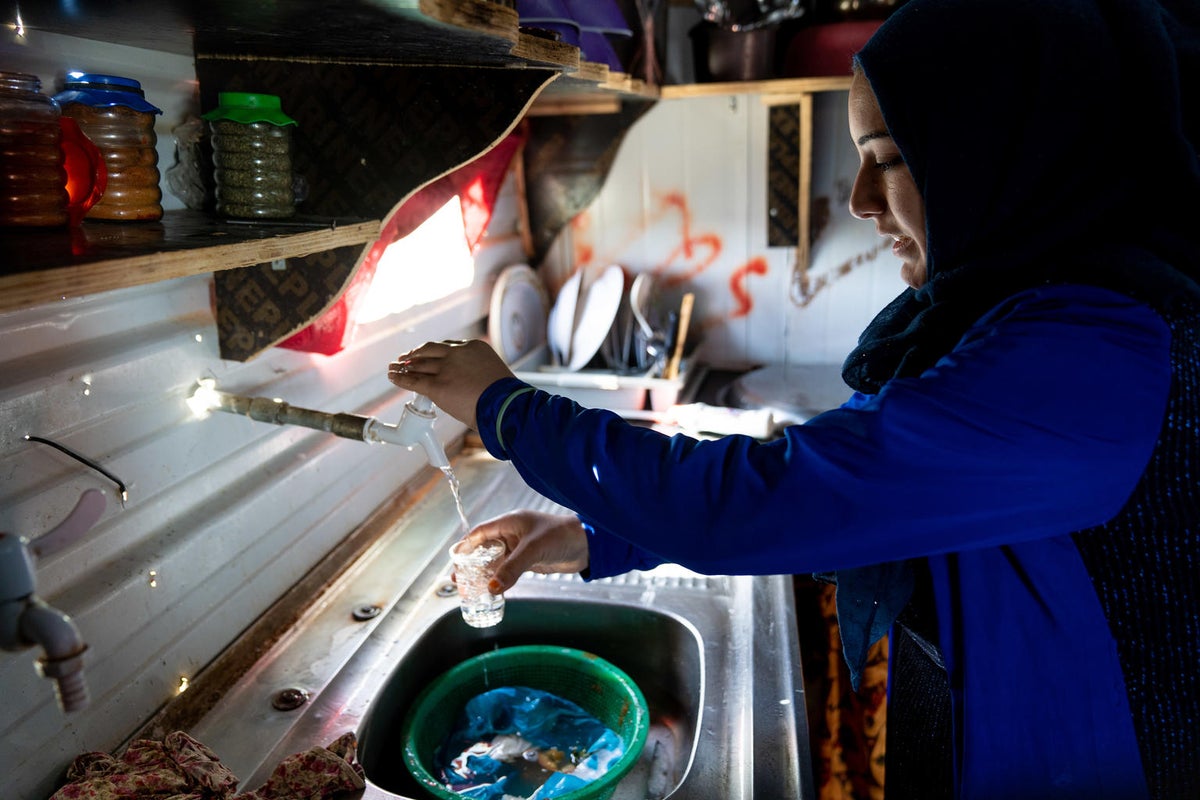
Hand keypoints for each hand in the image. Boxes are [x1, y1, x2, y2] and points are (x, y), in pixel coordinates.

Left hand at [387, 339, 514, 429]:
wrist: (505, 405)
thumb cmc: (505, 397)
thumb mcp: (493, 375)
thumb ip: (477, 374)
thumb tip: (468, 385)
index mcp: (473, 347)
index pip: (448, 346)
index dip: (434, 352)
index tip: (427, 355)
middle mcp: (457, 353)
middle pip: (429, 351)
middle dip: (415, 354)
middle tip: (405, 358)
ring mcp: (446, 369)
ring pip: (419, 365)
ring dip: (404, 366)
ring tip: (394, 367)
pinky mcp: (437, 385)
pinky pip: (413, 380)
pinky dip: (401, 378)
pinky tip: (394, 377)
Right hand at [457, 510, 589, 592]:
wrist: (587, 544)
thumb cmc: (561, 536)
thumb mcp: (533, 550)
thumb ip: (512, 568)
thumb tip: (491, 587)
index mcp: (510, 522)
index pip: (480, 533)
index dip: (466, 545)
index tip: (454, 560)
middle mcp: (512, 534)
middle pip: (484, 548)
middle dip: (471, 563)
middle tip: (458, 579)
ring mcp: (520, 548)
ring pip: (495, 561)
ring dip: (484, 574)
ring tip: (470, 588)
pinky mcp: (529, 561)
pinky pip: (508, 570)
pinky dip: (499, 579)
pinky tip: (491, 590)